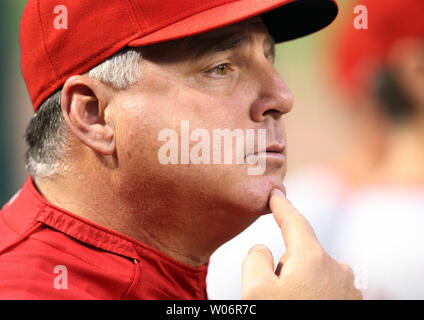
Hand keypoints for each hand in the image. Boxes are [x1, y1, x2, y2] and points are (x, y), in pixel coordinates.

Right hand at [242, 189, 362, 299]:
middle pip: (300, 254)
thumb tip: (262, 250)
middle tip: (275, 294)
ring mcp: (349, 287)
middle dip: (285, 267)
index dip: (281, 206)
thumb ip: (255, 260)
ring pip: (313, 274)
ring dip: (300, 284)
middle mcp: (336, 268)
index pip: (294, 221)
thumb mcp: (256, 291)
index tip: (276, 193)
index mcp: (312, 258)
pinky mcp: (353, 301)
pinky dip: (314, 295)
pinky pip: (326, 289)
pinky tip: (307, 305)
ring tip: (292, 302)